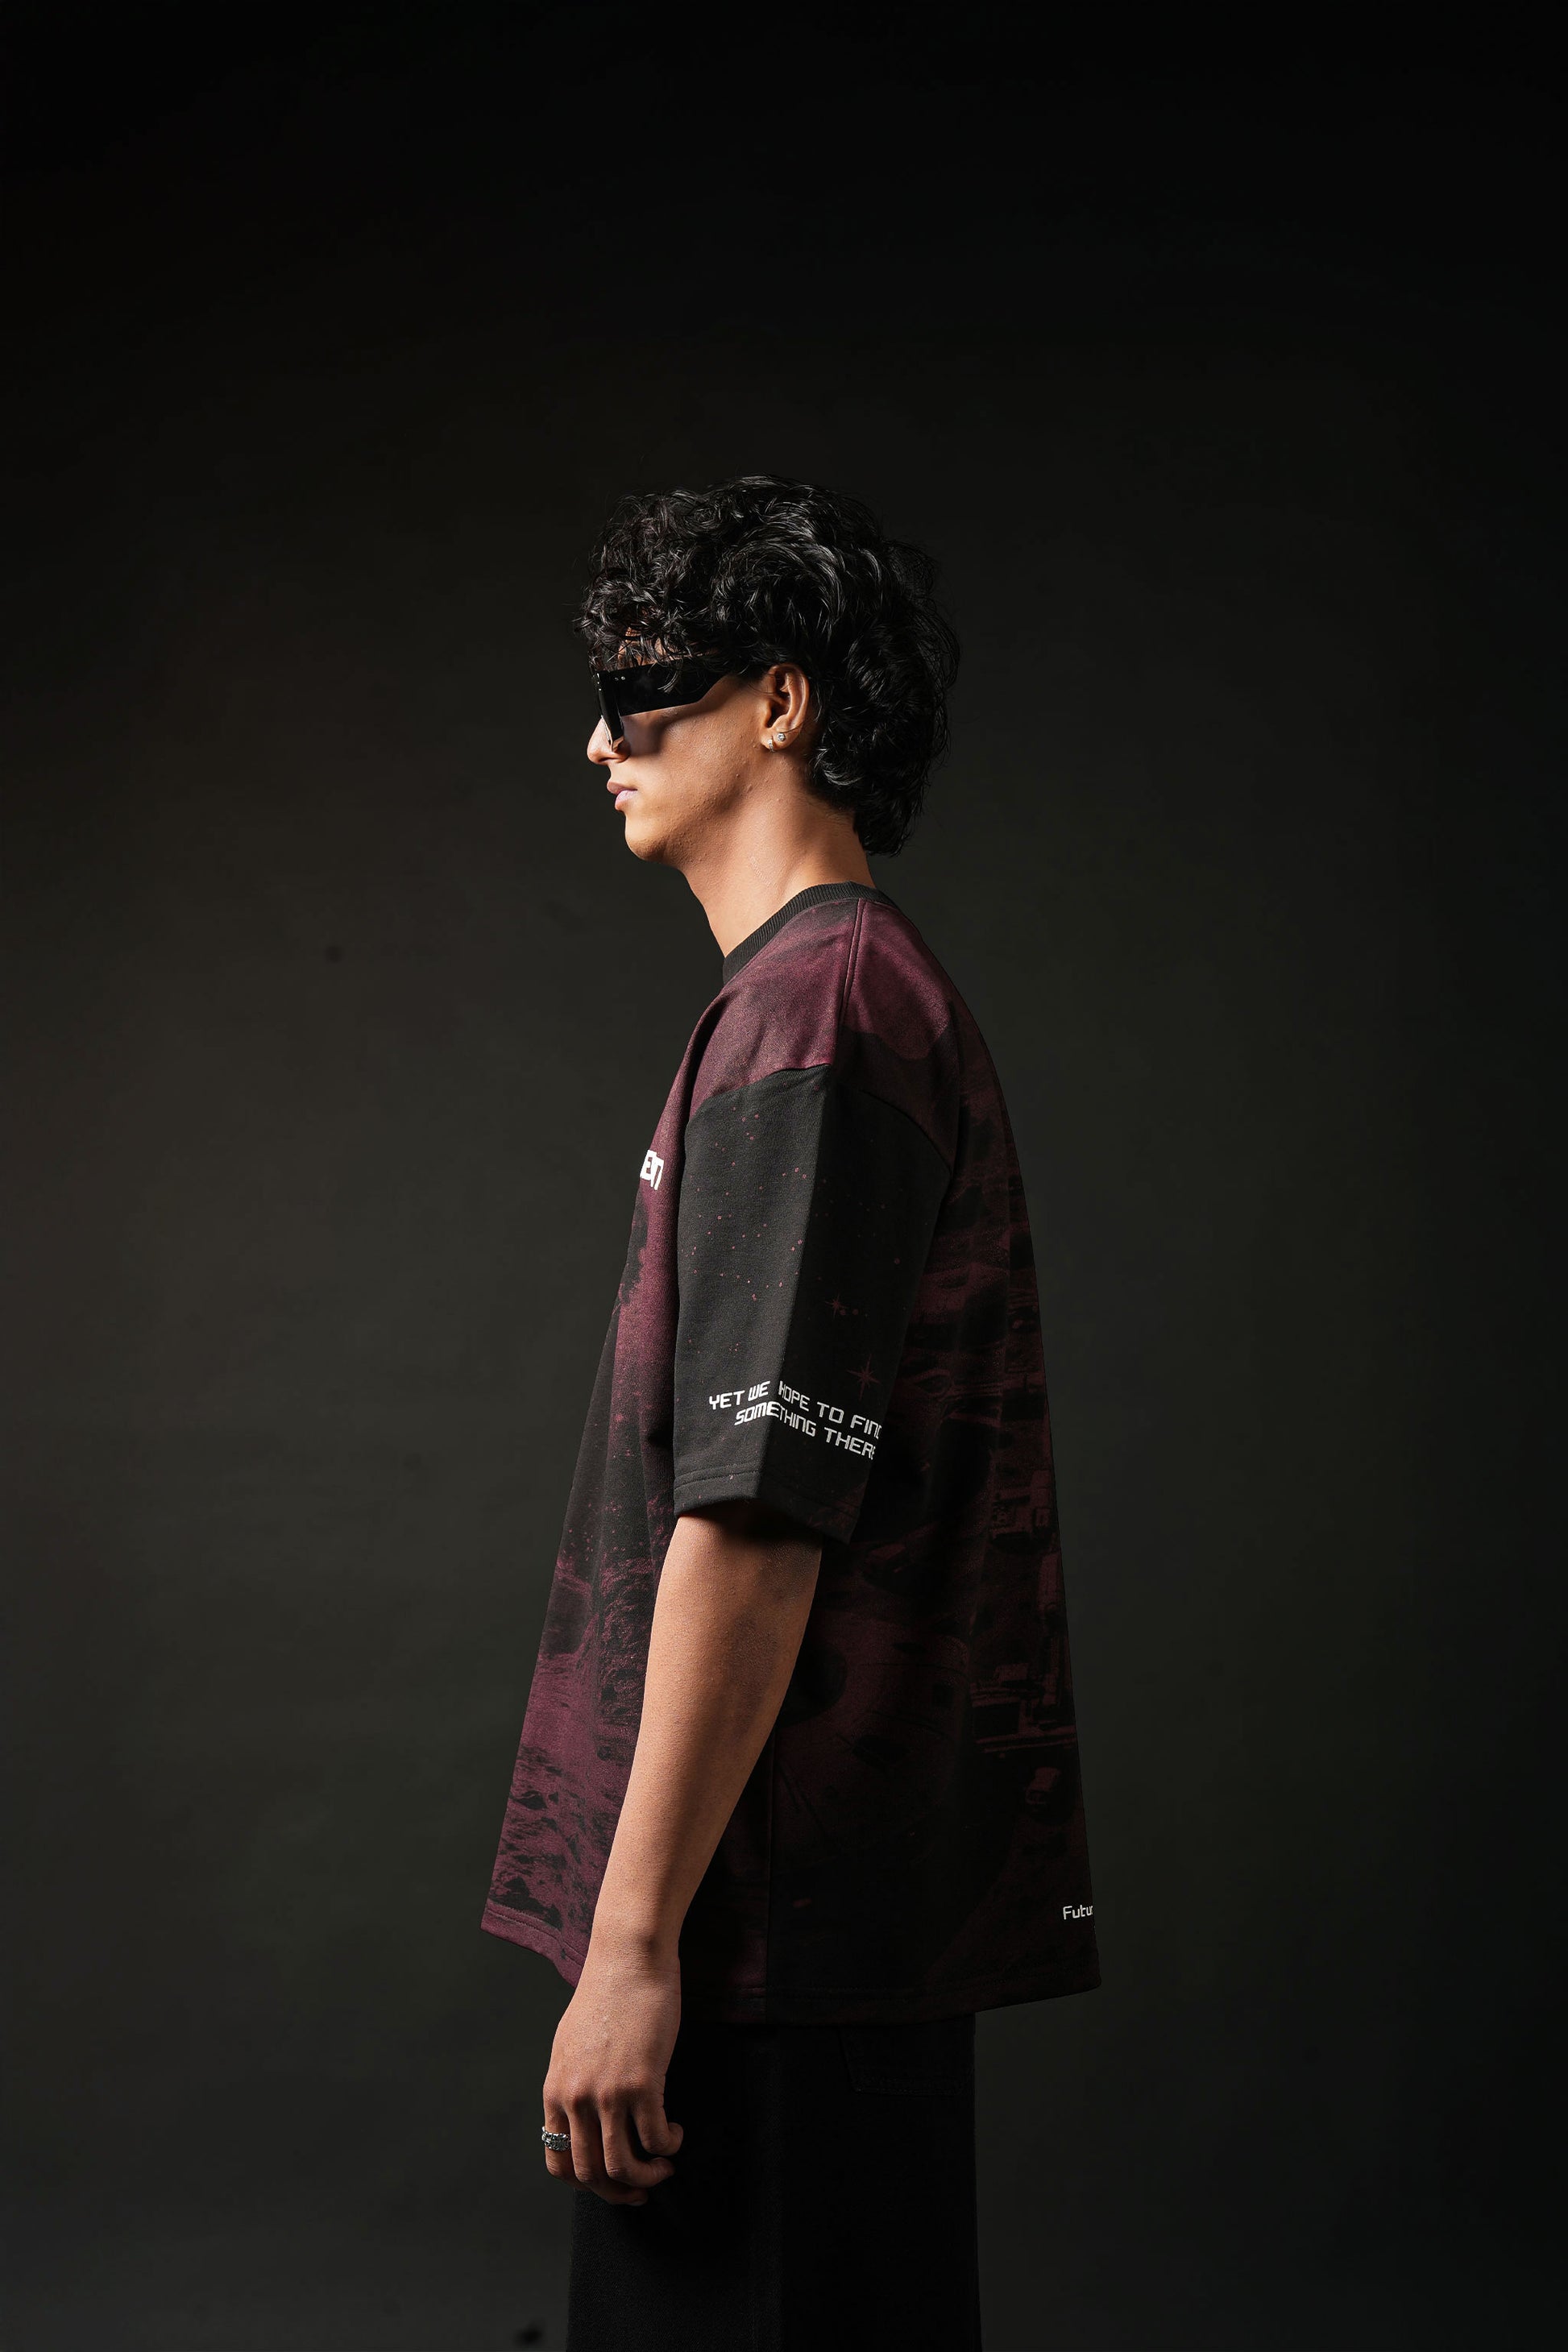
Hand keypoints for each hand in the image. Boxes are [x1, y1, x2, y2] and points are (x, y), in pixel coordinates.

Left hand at [541, 1935, 683, 2204]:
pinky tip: (675, 2131)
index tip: (610, 2183)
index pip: (557, 2163)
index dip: (586, 2185)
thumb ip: (573, 2083)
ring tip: (665, 2164)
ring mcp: (607, 2094)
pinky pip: (655, 2139)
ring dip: (648, 2177)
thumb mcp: (572, 2044)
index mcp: (556, 2091)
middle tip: (643, 2188)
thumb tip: (584, 2117)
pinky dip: (668, 2145)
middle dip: (619, 2192)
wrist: (629, 1958)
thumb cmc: (608, 1994)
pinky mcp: (641, 2083)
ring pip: (623, 2167)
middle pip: (591, 2174)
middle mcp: (576, 2098)